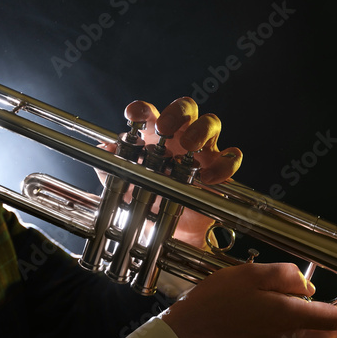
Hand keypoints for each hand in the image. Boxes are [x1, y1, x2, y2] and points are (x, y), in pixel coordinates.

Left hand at [121, 97, 242, 247]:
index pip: (150, 113)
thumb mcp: (126, 186)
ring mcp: (203, 149)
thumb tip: (105, 149)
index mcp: (155, 135)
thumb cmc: (152, 199)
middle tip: (165, 128)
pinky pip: (232, 157)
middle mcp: (180, 136)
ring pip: (211, 123)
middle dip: (177, 113)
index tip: (133, 115)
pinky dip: (224, 163)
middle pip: (186, 107)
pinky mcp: (220, 168)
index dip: (142, 109)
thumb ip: (112, 167)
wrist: (173, 230)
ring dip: (201, 131)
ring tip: (188, 147)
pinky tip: (208, 177)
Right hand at [158, 262, 336, 337]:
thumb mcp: (252, 274)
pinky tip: (299, 305)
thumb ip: (286, 277)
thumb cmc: (216, 301)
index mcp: (289, 317)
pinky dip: (310, 324)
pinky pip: (297, 336)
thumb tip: (307, 287)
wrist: (188, 332)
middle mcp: (288, 336)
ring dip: (335, 325)